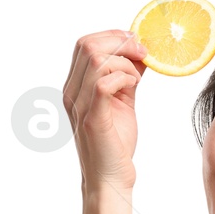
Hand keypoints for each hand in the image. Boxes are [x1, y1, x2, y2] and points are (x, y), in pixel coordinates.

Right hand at [62, 30, 147, 191]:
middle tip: (143, 54)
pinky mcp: (93, 118)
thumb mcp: (122, 100)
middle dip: (121, 42)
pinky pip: (104, 82)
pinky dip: (124, 78)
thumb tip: (141, 51)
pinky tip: (133, 88)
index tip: (136, 43)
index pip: (85, 43)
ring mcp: (80, 105)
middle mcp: (71, 93)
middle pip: (88, 45)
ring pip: (97, 60)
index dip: (113, 35)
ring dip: (125, 63)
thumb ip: (126, 75)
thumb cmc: (114, 143)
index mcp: (74, 87)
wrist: (109, 178)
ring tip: (137, 79)